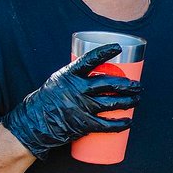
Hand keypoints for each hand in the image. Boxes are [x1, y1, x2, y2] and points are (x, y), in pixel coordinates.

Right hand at [1, 44, 142, 158]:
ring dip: (129, 101)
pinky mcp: (83, 124)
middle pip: (109, 84)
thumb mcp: (59, 80)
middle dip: (127, 84)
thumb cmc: (49, 99)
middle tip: (138, 85)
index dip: (105, 52)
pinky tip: (129, 121)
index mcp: (69, 75)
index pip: (90, 59)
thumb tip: (99, 71)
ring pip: (112, 103)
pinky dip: (120, 124)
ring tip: (137, 99)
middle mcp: (77, 89)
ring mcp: (81, 107)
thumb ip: (77, 76)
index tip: (118, 47)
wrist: (34, 123)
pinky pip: (107, 124)